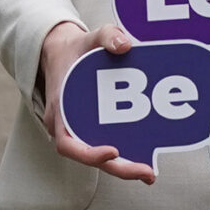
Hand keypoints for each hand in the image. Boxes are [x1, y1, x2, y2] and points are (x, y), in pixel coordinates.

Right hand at [39, 20, 154, 182]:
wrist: (59, 52)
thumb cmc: (74, 48)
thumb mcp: (88, 36)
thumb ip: (107, 36)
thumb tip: (125, 45)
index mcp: (59, 109)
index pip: (67, 143)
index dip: (89, 153)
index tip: (113, 151)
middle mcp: (65, 125)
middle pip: (88, 157)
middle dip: (117, 168)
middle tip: (147, 172)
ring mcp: (75, 129)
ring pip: (97, 156)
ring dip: (122, 167)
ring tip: (150, 173)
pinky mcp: (88, 128)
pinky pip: (103, 145)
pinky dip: (123, 155)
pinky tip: (146, 158)